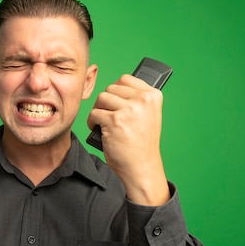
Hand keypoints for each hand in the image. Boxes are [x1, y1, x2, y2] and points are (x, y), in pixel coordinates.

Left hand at [87, 74, 169, 204]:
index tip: (115, 102)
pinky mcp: (114, 121)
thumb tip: (118, 86)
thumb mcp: (149, 116)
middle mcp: (143, 100)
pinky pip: (94, 113)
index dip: (116, 91)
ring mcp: (129, 110)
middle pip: (111, 88)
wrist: (141, 167)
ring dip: (98, 110)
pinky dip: (92, 122)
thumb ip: (137, 99)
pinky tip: (98, 130)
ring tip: (103, 122)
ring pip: (101, 98)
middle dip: (105, 102)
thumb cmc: (142, 144)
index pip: (126, 78)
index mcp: (153, 96)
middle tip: (107, 115)